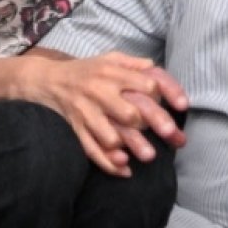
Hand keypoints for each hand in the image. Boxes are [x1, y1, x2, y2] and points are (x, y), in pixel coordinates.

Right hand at [23, 51, 163, 175]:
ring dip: (131, 146)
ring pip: (111, 136)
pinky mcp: (75, 130)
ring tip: (148, 155)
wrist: (45, 80)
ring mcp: (86, 114)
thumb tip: (155, 67)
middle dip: (154, 125)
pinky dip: (108, 163)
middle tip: (174, 137)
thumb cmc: (85, 70)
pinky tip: (125, 169)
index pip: (146, 84)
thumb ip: (133, 63)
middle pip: (131, 113)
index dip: (167, 94)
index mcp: (112, 73)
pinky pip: (91, 150)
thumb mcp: (109, 58)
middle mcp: (100, 93)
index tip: (182, 106)